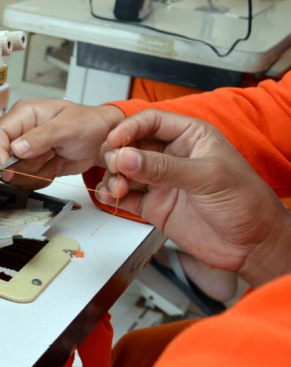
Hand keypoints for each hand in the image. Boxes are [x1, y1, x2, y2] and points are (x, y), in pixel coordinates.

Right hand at [0, 100, 124, 189]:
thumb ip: (41, 137)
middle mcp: (22, 132)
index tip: (8, 168)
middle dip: (26, 165)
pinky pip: (27, 180)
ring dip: (37, 172)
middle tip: (48, 156)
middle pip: (4, 158)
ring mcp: (27, 151)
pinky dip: (43, 179)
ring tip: (55, 158)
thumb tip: (17, 148)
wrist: (104, 141)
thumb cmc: (89, 124)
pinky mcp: (34, 165)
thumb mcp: (67, 127)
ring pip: (15, 173)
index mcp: (24, 115)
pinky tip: (56, 165)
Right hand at [98, 110, 290, 286]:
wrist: (252, 245)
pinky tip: (113, 197)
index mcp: (190, 137)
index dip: (130, 128)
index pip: (152, 121)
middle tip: (114, 165)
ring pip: (124, 169)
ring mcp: (161, 180)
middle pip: (132, 144)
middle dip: (117, 153)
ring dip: (114, 176)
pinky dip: (113, 195)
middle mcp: (172, 155)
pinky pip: (125, 195)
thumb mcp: (207, 177)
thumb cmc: (247, 203)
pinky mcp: (153, 204)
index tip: (115, 141)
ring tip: (118, 187)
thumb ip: (164, 167)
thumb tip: (127, 156)